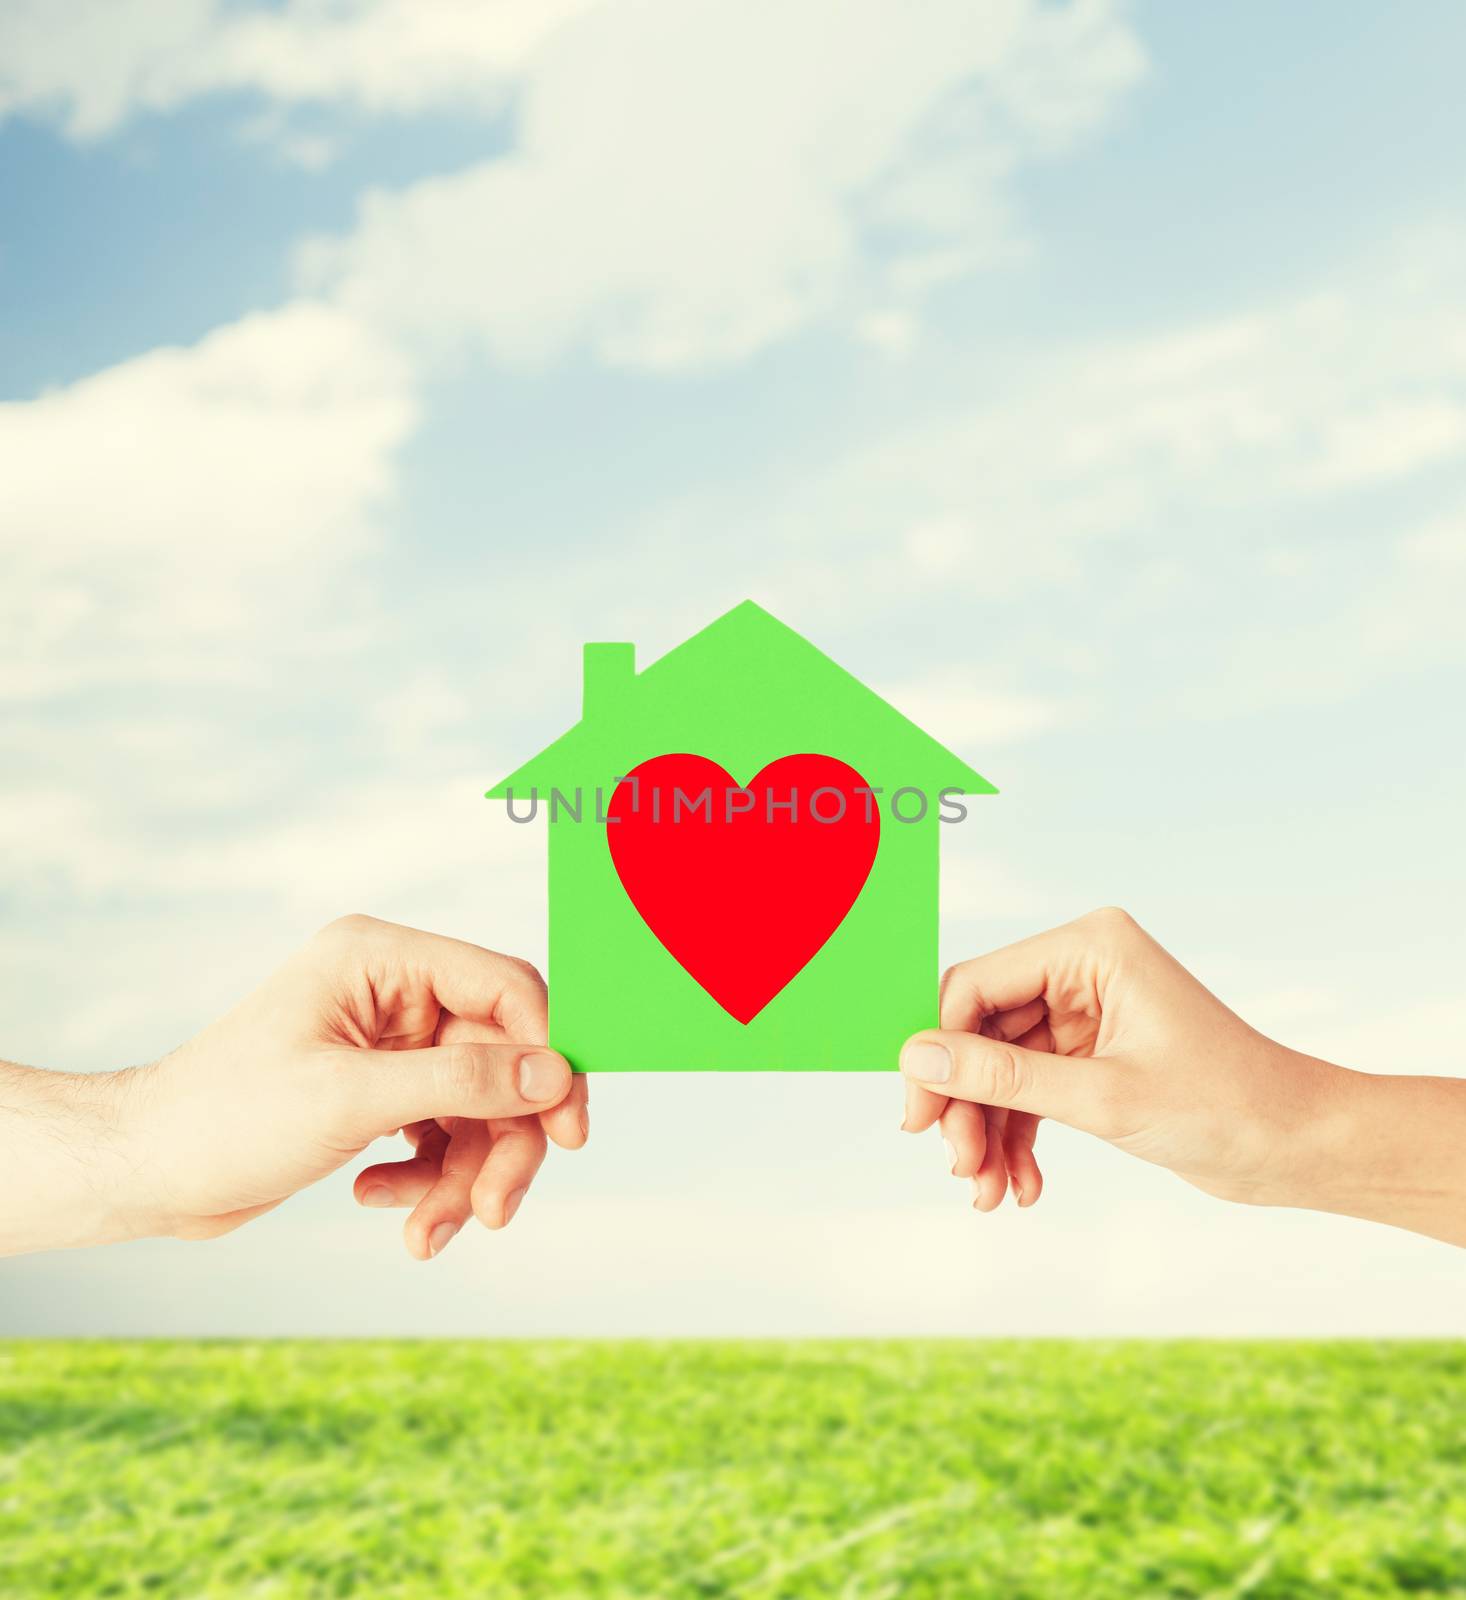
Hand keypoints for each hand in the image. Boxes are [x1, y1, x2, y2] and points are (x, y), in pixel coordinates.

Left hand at [1, 915, 585, 1258]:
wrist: (147, 1171)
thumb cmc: (226, 1116)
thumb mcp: (351, 1098)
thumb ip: (462, 1079)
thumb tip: (555, 1072)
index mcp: (382, 959)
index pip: (505, 989)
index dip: (547, 1054)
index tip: (567, 1129)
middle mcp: (395, 993)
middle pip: (501, 1062)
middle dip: (501, 1142)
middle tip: (495, 1210)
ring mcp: (389, 1045)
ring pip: (478, 1108)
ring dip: (462, 1177)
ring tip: (425, 1234)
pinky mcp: (380, 1093)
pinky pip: (443, 1134)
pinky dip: (427, 1180)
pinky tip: (379, 1200)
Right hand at [900, 907, 1465, 1244]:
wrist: (1298, 1148)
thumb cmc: (1224, 1106)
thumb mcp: (1102, 1098)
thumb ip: (1002, 1079)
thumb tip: (915, 1060)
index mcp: (1089, 948)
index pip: (977, 987)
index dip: (939, 1052)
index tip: (920, 1118)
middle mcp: (1082, 969)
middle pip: (982, 1031)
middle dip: (968, 1106)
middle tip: (959, 1167)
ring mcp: (1087, 1012)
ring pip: (1001, 1069)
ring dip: (989, 1132)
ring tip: (990, 1194)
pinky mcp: (1094, 1053)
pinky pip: (1031, 1090)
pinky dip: (1020, 1138)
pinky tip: (1022, 1187)